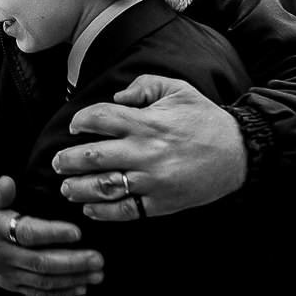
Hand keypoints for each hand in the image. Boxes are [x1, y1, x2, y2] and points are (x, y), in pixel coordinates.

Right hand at [0, 176, 103, 294]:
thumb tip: (7, 182)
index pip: (28, 233)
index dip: (53, 233)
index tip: (77, 232)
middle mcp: (4, 255)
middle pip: (41, 262)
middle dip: (73, 262)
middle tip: (98, 258)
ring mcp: (8, 274)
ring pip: (43, 281)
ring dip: (72, 279)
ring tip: (97, 274)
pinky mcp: (12, 286)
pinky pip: (37, 293)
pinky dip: (60, 293)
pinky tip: (81, 288)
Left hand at [52, 75, 246, 220]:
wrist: (238, 152)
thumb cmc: (204, 119)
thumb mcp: (177, 89)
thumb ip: (144, 85)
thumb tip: (118, 95)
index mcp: (146, 122)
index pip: (99, 119)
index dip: (80, 121)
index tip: (74, 127)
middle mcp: (145, 152)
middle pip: (93, 156)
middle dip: (68, 159)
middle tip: (57, 162)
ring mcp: (152, 180)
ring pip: (104, 186)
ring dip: (78, 188)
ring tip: (66, 187)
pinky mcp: (160, 203)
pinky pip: (125, 210)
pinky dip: (102, 212)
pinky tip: (89, 208)